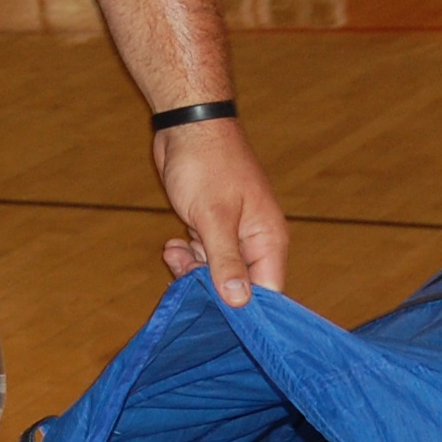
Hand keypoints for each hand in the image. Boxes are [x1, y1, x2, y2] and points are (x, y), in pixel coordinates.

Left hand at [153, 118, 287, 306]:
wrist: (187, 125)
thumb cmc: (207, 164)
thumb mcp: (214, 217)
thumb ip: (226, 261)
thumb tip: (240, 302)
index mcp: (268, 239)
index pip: (268, 291)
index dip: (245, 309)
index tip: (218, 316)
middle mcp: (255, 240)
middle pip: (239, 285)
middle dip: (210, 287)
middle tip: (184, 278)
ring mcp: (233, 233)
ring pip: (216, 271)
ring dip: (192, 270)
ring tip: (175, 252)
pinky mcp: (211, 226)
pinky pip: (203, 255)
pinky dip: (186, 254)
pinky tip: (173, 243)